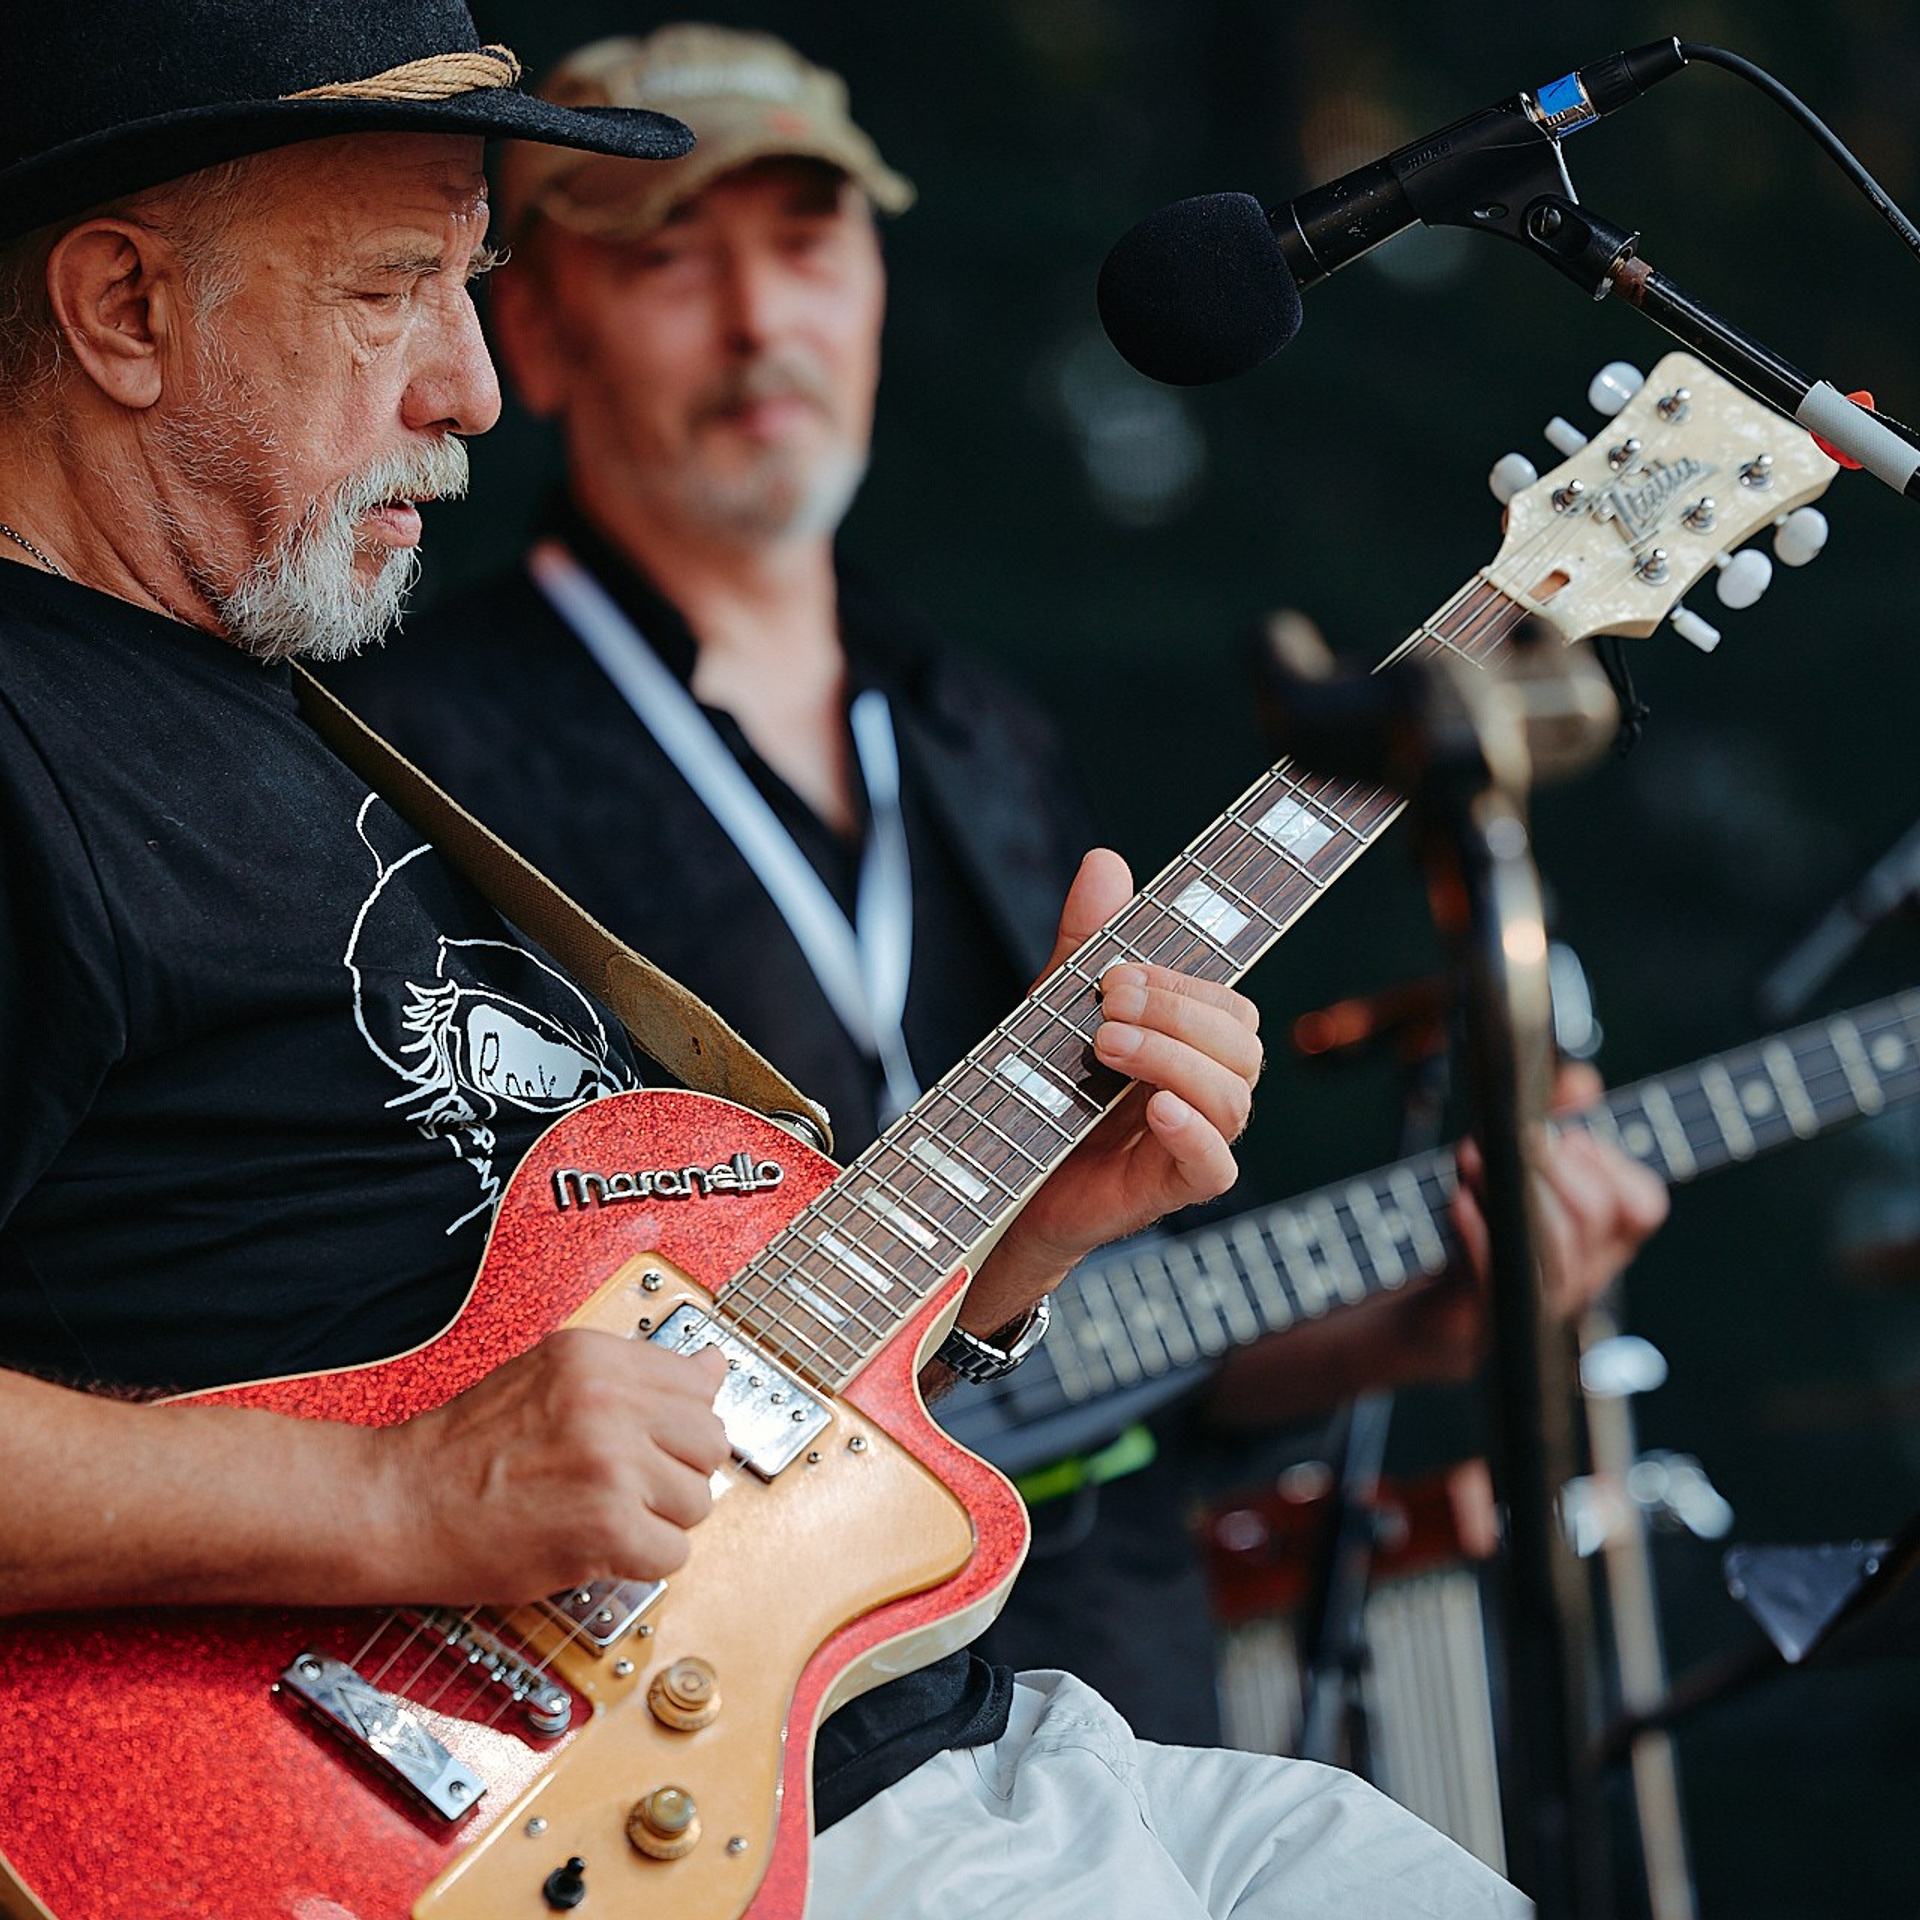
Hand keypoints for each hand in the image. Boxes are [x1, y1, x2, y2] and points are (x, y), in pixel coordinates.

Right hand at [370, 1331, 730, 1604]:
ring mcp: (611, 1463)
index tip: (655, 1441)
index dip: (677, 1424)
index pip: (699, 1384)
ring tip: (602, 1515)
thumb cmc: (461, 1449)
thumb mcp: (550, 1378)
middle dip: (675, 1473)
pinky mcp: (607, 1527)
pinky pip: (673, 1554)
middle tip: (624, 1486)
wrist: (396, 1504)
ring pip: (697, 1502)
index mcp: (595, 1357)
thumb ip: (634, 1374)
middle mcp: (609, 1401)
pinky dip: (640, 1563)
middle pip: (709, 1443)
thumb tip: (714, 1366)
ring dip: (658, 1520)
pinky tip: (598, 1547)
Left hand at [962, 850, 1262, 1330]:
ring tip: (1107, 1048)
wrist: (996, 1179)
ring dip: (1174, 1060)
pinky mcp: (1167, 1189)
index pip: (1229, 1004)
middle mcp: (1199, 1091)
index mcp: (1187, 1045)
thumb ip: (1087, 940)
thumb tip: (1107, 863)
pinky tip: (1156, 1108)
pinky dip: (1193, 1134)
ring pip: (1234, 1098)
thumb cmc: (1040, 1092)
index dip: (1186, 983)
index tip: (1117, 971)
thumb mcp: (1055, 1005)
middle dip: (1178, 1014)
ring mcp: (1188, 1142)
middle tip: (1106, 1008)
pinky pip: (1216, 1167)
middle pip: (1242, 1044)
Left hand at [1426, 1061, 1669, 1380]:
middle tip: (1517, 1138)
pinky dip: (1478, 1234)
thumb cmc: (1486, 1229)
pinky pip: (1498, 1279)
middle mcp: (1583, 1272)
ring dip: (1512, 1189)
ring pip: (1555, 1247)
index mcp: (1602, 1240)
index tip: (1572, 1137)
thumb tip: (1581, 1080)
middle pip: (1597, 1214)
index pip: (1643, 1205)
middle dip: (1554, 1164)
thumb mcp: (1520, 1167)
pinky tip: (1459, 1202)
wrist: (1436, 1309)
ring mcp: (1539, 1300)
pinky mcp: (1489, 1316)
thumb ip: (1556, 1121)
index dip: (1614, 1165)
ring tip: (1472, 1155)